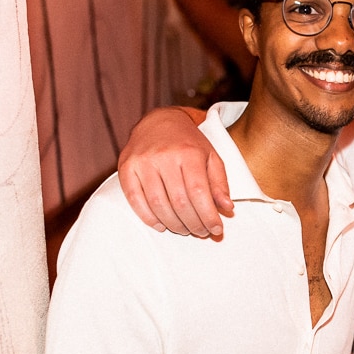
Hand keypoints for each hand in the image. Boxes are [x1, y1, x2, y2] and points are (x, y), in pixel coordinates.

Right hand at [117, 107, 231, 236]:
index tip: (216, 229)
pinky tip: (162, 225)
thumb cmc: (189, 143)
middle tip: (201, 232)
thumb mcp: (211, 157)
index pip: (199, 192)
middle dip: (193, 223)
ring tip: (185, 229)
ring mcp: (143, 162)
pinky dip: (148, 217)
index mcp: (189, 153)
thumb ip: (220, 183)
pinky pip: (135, 199)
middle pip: (179, 202)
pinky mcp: (126, 167)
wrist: (159, 121)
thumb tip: (227, 208)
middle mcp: (165, 156)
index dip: (208, 216)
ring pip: (158, 204)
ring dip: (173, 224)